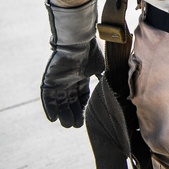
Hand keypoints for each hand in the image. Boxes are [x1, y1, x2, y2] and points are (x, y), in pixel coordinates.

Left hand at [42, 0, 104, 127]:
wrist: (78, 42)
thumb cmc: (91, 53)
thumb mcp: (102, 68)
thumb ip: (107, 79)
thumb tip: (121, 90)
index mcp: (81, 78)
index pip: (81, 97)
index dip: (83, 108)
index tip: (85, 120)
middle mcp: (69, 81)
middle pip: (70, 102)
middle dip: (73, 113)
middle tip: (76, 125)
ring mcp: (58, 81)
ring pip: (59, 102)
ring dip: (62, 113)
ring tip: (67, 124)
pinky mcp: (49, 81)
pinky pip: (47, 97)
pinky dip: (49, 108)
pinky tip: (53, 118)